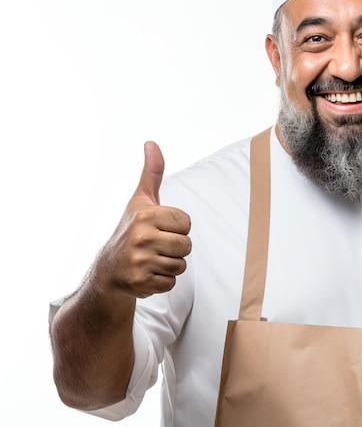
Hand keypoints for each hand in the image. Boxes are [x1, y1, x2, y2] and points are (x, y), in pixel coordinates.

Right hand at [96, 141, 191, 298]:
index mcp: (146, 215)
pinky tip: (147, 273)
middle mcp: (141, 237)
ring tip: (152, 259)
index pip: (187, 224)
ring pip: (180, 265)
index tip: (160, 228)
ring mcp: (140, 261)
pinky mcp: (141, 283)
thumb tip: (151, 143)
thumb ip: (152, 173)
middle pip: (187, 246)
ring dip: (169, 264)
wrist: (109, 268)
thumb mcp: (141, 200)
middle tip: (156, 246)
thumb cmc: (130, 230)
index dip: (177, 227)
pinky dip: (162, 280)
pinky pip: (171, 282)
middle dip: (175, 248)